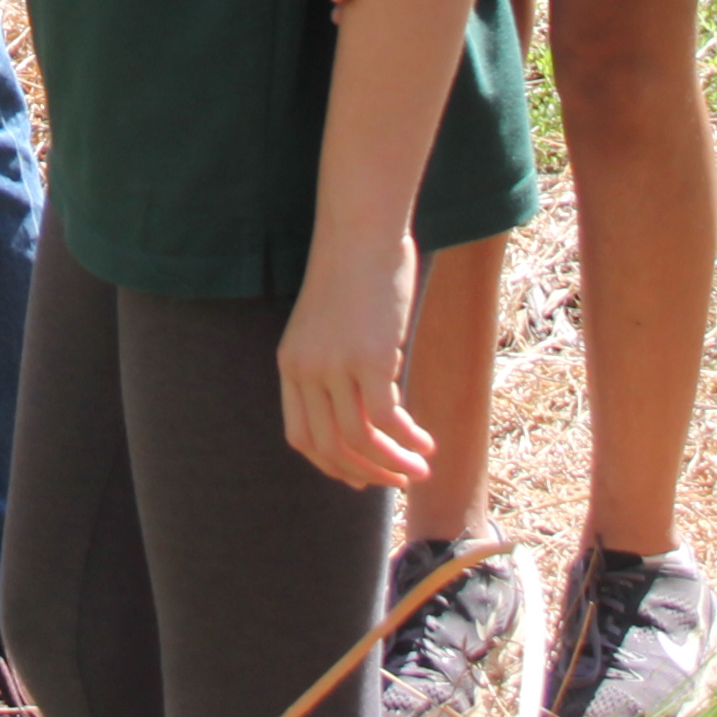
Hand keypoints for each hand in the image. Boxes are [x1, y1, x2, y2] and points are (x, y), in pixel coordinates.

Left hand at [276, 235, 433, 488]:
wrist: (360, 234)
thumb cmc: (353, 276)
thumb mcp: (329, 328)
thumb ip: (335, 368)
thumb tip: (367, 413)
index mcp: (290, 365)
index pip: (302, 437)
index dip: (331, 465)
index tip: (361, 478)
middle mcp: (306, 370)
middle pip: (330, 446)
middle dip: (367, 473)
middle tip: (399, 482)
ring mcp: (334, 366)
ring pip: (360, 440)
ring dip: (393, 464)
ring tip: (419, 469)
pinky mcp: (367, 359)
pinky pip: (386, 419)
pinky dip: (407, 440)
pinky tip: (426, 444)